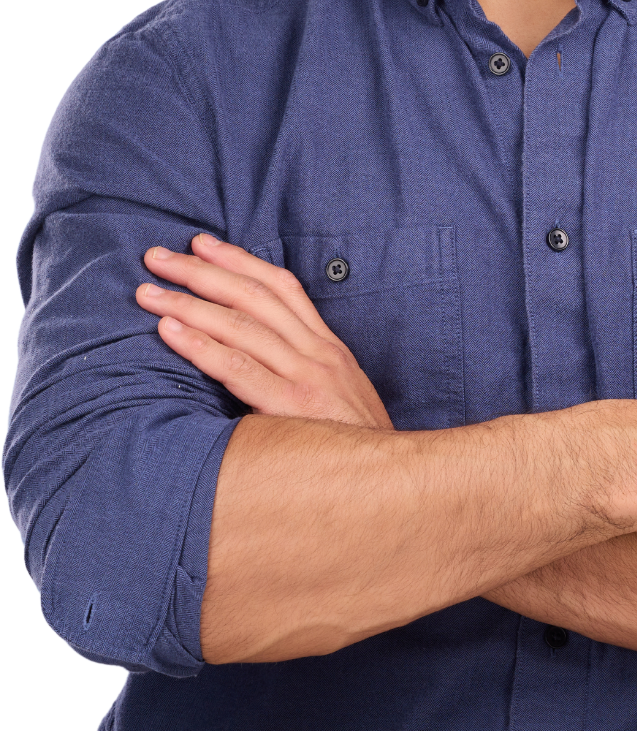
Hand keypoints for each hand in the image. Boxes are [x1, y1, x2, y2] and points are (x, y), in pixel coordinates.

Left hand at [136, 234, 392, 429]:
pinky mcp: (293, 408)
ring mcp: (308, 378)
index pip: (281, 288)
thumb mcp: (339, 399)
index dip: (240, 261)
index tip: (202, 244)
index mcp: (328, 348)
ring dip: (189, 303)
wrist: (393, 487)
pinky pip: (238, 368)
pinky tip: (169, 332)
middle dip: (202, 270)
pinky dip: (200, 345)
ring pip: (241, 325)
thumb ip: (304, 376)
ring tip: (149, 293)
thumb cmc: (355, 449)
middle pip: (254, 296)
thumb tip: (258, 364)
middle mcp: (318, 353)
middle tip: (157, 257)